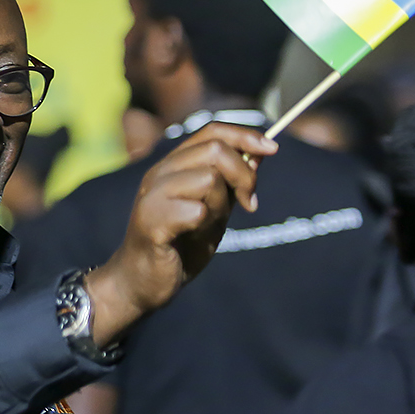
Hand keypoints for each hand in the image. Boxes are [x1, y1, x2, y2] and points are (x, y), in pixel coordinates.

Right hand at [87, 122, 275, 346]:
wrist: (141, 283)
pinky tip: (193, 237)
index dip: (246, 135)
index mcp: (173, 166)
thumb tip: (259, 154)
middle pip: (215, 149)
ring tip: (211, 225)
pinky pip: (196, 211)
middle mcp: (159, 174)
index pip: (212, 131)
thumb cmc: (179, 246)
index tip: (273, 149)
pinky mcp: (151, 222)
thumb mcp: (213, 210)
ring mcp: (152, 196)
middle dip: (244, 175)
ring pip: (208, 178)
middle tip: (248, 204)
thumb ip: (230, 184)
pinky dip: (205, 224)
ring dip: (222, 204)